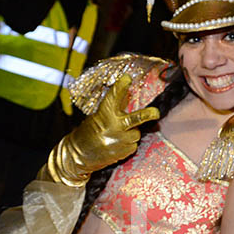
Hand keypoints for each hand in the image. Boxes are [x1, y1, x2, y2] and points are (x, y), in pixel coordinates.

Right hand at [38, 74, 159, 185]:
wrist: (77, 156)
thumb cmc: (88, 133)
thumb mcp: (97, 117)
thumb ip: (112, 110)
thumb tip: (128, 97)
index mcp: (103, 115)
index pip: (113, 98)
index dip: (120, 87)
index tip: (127, 78)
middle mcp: (112, 128)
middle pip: (135, 119)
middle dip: (147, 115)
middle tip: (156, 112)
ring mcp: (118, 141)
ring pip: (136, 133)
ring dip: (131, 133)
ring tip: (118, 136)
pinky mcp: (122, 153)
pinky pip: (133, 145)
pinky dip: (128, 144)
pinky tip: (117, 145)